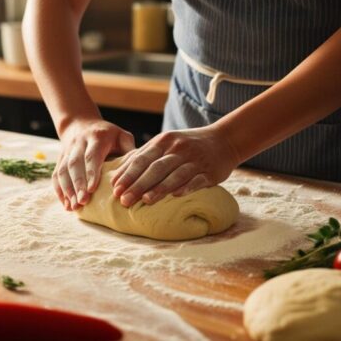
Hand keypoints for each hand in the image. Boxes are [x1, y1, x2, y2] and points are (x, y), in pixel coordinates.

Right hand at [55, 118, 134, 210]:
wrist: (80, 123)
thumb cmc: (108, 134)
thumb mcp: (122, 136)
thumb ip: (129, 151)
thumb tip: (140, 171)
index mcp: (96, 137)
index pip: (91, 155)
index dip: (90, 172)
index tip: (92, 189)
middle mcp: (78, 143)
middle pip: (74, 164)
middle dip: (77, 184)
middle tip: (82, 202)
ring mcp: (66, 151)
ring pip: (63, 170)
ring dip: (67, 189)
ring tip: (73, 207)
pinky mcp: (60, 159)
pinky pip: (56, 174)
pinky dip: (60, 190)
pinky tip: (66, 204)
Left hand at [111, 125, 239, 206]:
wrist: (224, 140)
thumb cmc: (187, 145)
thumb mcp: (166, 143)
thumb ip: (145, 155)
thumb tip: (119, 173)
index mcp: (164, 141)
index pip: (142, 158)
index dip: (128, 174)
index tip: (115, 189)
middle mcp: (178, 149)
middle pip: (155, 168)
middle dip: (138, 185)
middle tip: (124, 200)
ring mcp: (195, 160)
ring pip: (175, 175)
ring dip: (160, 188)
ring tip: (145, 200)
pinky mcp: (210, 171)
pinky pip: (197, 180)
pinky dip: (186, 187)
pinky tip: (176, 196)